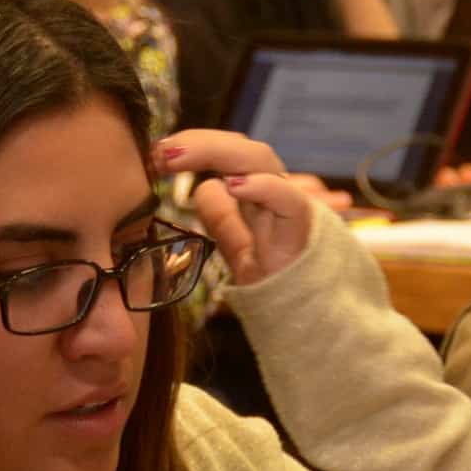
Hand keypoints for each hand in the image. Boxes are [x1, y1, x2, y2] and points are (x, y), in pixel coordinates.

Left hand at [156, 131, 319, 287]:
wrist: (314, 328)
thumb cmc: (282, 292)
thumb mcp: (243, 255)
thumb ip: (226, 223)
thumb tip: (206, 188)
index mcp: (261, 201)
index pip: (231, 156)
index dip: (195, 147)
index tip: (156, 153)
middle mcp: (277, 198)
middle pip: (243, 151)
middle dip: (200, 141)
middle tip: (159, 149)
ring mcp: (291, 212)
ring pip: (262, 161)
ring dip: (216, 151)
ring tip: (175, 157)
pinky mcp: (303, 238)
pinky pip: (289, 204)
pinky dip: (263, 188)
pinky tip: (233, 185)